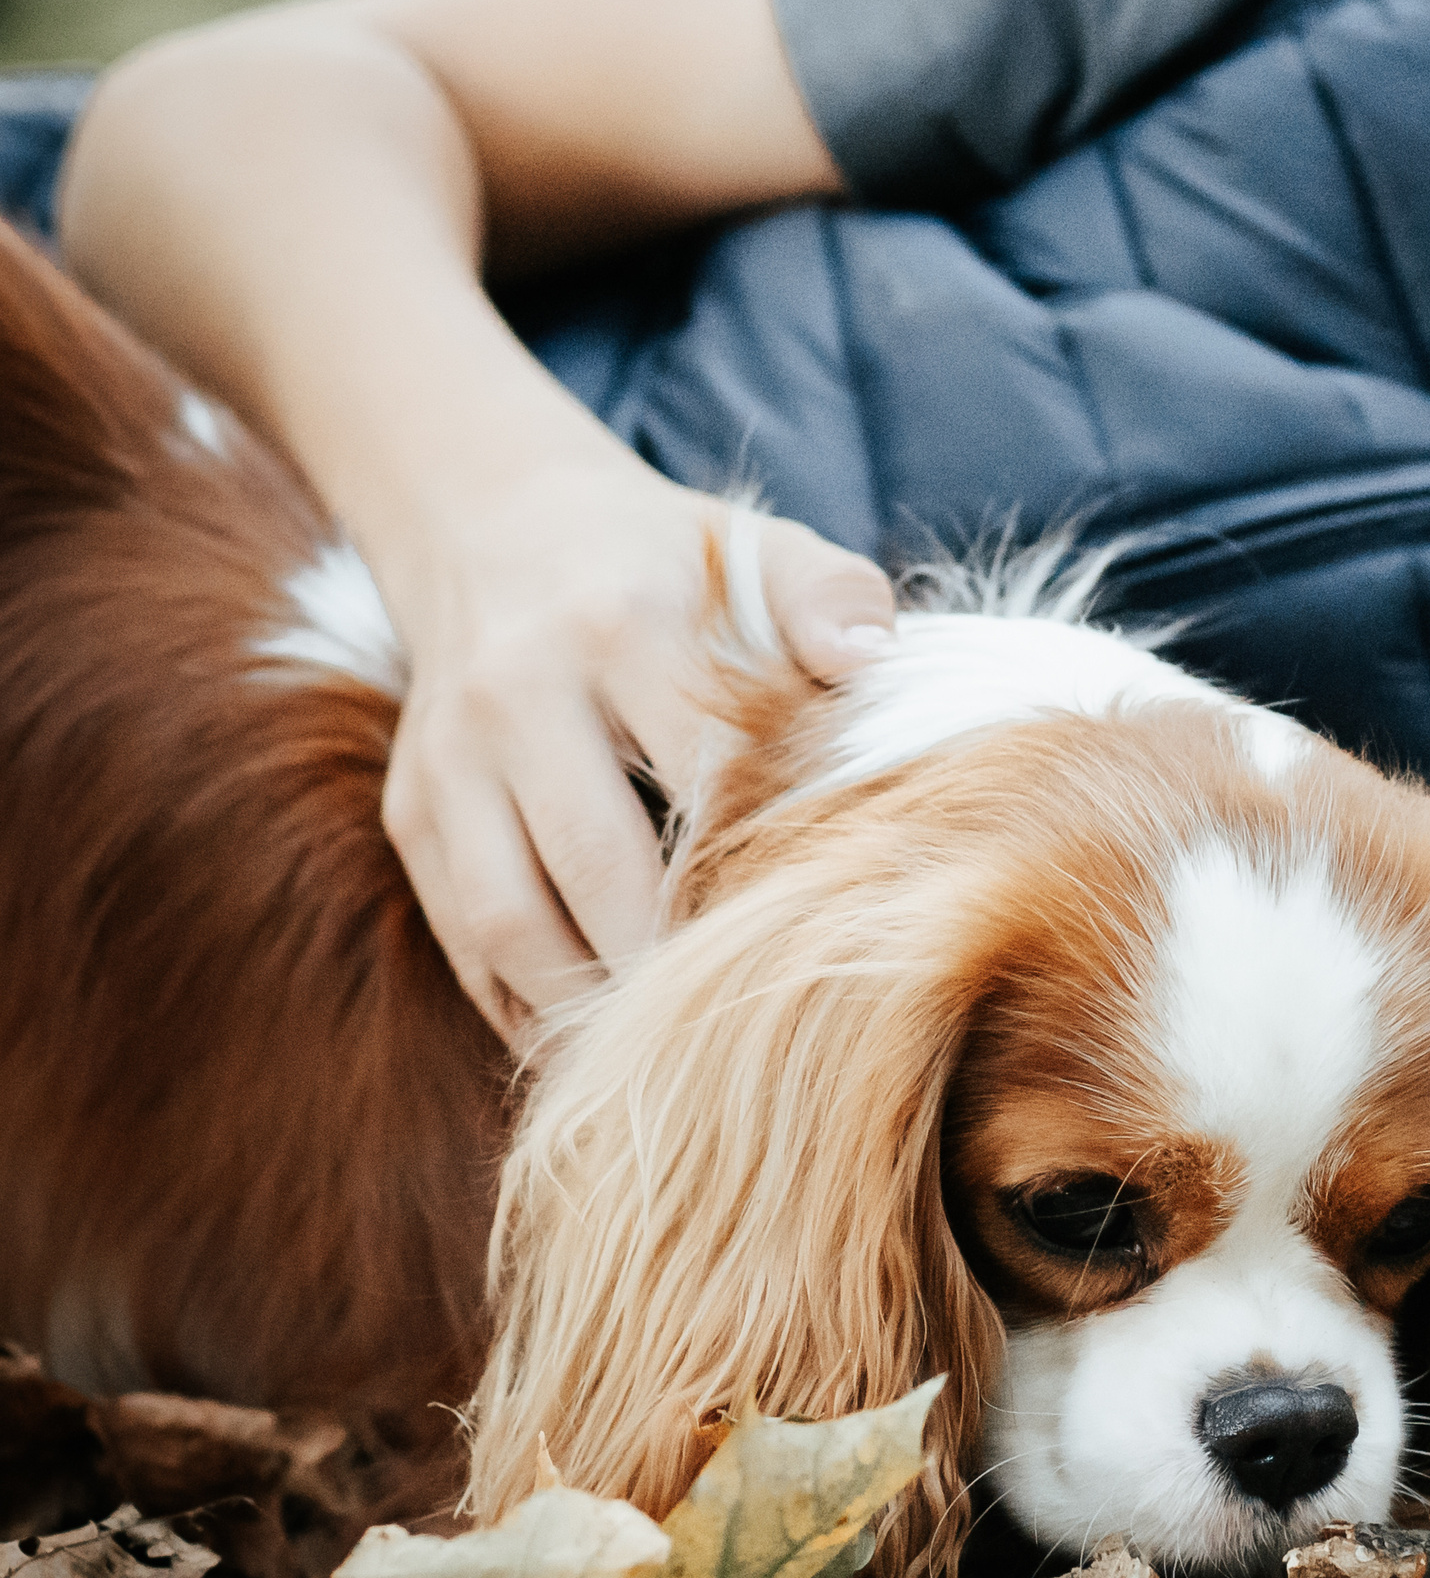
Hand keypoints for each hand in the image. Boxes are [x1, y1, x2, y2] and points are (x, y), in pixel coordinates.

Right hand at [373, 444, 891, 1046]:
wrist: (490, 519)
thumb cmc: (666, 562)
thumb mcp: (759, 548)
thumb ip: (835, 598)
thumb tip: (874, 665)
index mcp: (622, 628)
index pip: (703, 771)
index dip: (761, 862)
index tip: (823, 928)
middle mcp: (518, 695)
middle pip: (599, 865)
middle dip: (676, 960)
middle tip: (757, 1029)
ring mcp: (448, 763)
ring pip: (511, 921)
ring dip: (593, 1005)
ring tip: (676, 1058)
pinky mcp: (409, 814)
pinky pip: (464, 942)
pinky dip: (529, 1009)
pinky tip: (603, 1046)